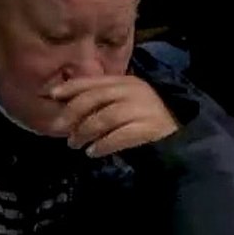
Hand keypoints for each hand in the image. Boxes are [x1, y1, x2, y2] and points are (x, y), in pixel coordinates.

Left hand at [50, 75, 178, 156]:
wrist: (182, 135)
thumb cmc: (148, 119)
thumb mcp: (127, 102)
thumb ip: (104, 100)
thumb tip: (68, 106)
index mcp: (127, 82)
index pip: (94, 82)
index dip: (71, 87)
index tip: (51, 95)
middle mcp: (134, 92)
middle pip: (95, 99)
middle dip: (74, 114)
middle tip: (61, 131)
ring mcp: (143, 110)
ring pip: (105, 118)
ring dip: (85, 132)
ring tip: (76, 144)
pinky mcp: (150, 129)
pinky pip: (120, 136)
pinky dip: (103, 144)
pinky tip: (94, 152)